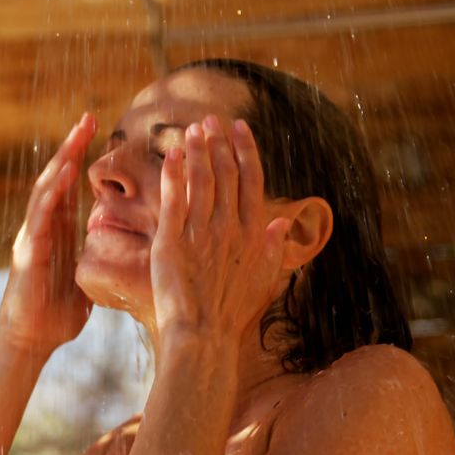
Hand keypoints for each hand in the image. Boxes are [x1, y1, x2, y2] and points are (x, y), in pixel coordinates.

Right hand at [0, 112, 96, 355]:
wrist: (28, 341)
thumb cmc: (55, 316)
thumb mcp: (85, 279)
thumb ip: (97, 259)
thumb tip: (123, 252)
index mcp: (57, 231)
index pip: (70, 186)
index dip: (83, 158)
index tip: (99, 131)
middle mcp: (42, 227)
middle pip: (57, 178)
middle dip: (72, 147)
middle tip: (90, 117)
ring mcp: (32, 237)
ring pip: (45, 190)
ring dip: (61, 161)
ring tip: (76, 136)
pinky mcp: (27, 252)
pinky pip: (40, 216)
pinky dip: (51, 193)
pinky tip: (63, 174)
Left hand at [150, 115, 291, 356]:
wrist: (202, 335)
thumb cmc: (232, 313)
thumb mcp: (264, 279)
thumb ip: (274, 247)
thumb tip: (284, 221)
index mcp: (253, 233)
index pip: (251, 180)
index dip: (245, 150)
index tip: (240, 128)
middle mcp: (229, 228)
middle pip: (225, 173)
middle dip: (218, 142)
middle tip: (210, 119)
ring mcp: (201, 233)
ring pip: (200, 180)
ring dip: (196, 151)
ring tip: (191, 129)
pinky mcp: (172, 241)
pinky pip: (173, 200)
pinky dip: (173, 174)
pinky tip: (170, 154)